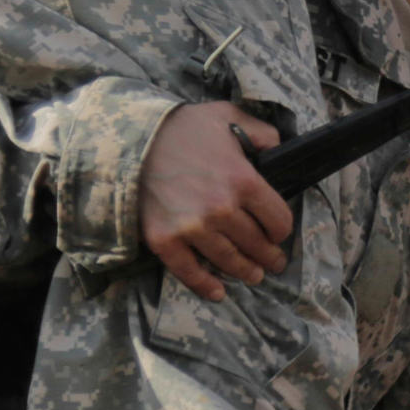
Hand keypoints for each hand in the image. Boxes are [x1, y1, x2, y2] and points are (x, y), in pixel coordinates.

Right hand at [139, 102, 292, 300]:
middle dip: (269, 256)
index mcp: (244, 181)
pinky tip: (217, 293)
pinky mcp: (165, 240)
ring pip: (230, 260)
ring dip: (246, 272)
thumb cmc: (180, 126)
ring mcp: (193, 228)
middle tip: (273, 262)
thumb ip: (259, 131)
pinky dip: (205, 285)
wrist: (128, 139)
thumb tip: (278, 147)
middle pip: (257, 244)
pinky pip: (189, 271)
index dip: (282, 229)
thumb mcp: (226, 116)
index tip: (279, 232)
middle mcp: (222, 209)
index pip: (278, 220)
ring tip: (254, 276)